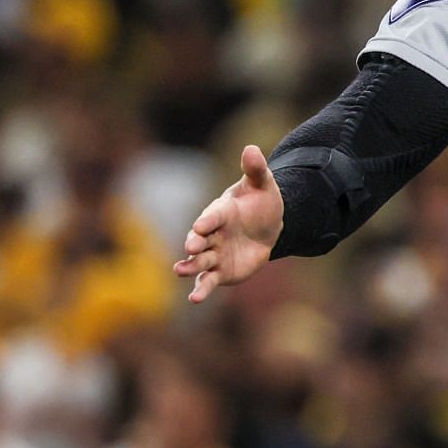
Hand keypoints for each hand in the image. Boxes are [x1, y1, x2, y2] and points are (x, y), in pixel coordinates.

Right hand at [173, 145, 283, 303]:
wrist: (267, 227)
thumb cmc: (261, 202)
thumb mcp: (263, 184)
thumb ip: (256, 169)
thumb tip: (252, 148)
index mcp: (220, 211)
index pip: (212, 216)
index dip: (207, 220)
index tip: (202, 226)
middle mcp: (212, 234)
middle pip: (200, 240)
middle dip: (194, 243)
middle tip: (190, 247)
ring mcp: (213, 254)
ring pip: (199, 261)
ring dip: (190, 267)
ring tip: (181, 271)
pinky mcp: (219, 272)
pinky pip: (207, 281)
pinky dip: (201, 290)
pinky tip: (194, 299)